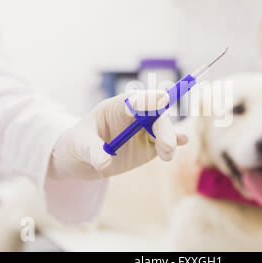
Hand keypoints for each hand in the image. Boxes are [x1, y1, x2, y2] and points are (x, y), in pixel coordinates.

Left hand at [48, 90, 187, 179]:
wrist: (82, 158)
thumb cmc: (78, 144)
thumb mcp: (79, 145)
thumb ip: (93, 151)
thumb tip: (105, 163)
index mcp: (117, 107)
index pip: (134, 101)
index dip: (148, 100)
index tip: (161, 99)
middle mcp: (135, 116)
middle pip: (155, 115)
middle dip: (163, 127)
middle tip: (165, 145)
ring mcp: (144, 131)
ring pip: (163, 130)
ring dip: (169, 139)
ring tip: (167, 155)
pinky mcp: (150, 147)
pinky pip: (165, 144)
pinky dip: (175, 141)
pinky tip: (184, 140)